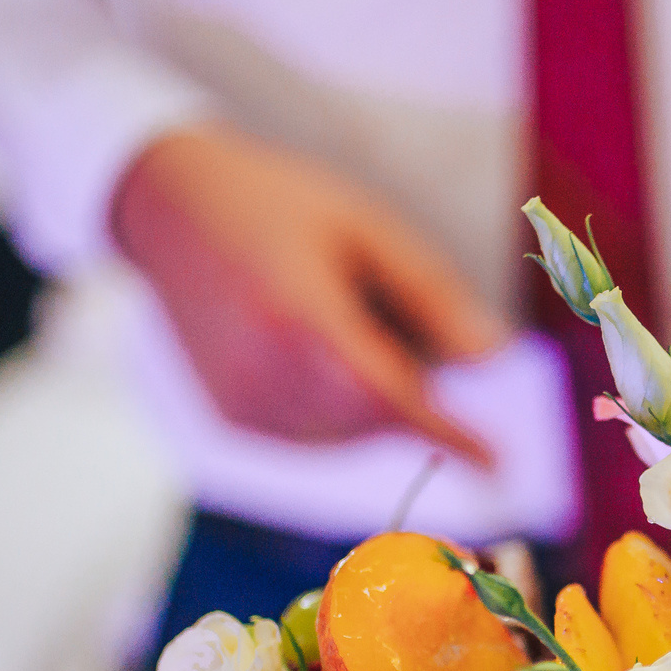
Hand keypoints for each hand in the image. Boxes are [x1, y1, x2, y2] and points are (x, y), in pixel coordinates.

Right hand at [110, 123, 504, 460]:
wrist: (172, 208)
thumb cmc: (283, 206)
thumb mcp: (369, 230)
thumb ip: (433, 297)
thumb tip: (495, 358)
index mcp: (298, 319)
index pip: (390, 397)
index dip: (448, 435)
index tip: (498, 464)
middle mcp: (263, 375)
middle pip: (376, 416)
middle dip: (409, 385)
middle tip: (384, 311)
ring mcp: (242, 405)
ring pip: (349, 432)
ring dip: (374, 395)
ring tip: (336, 314)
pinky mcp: (233, 419)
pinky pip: (316, 433)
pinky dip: (338, 404)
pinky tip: (309, 340)